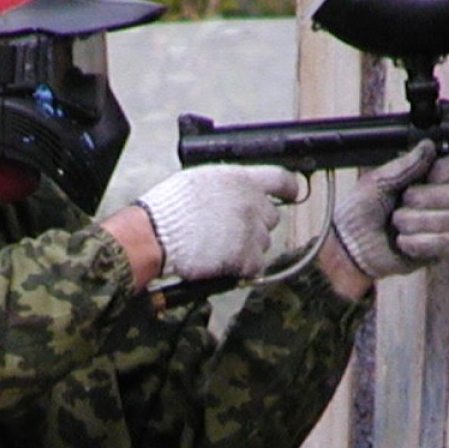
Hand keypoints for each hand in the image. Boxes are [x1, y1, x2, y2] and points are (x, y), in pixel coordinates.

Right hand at [135, 164, 304, 282]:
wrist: (156, 235)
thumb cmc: (168, 209)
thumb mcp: (199, 182)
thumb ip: (226, 186)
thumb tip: (234, 192)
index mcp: (240, 179)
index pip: (280, 179)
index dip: (289, 188)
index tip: (292, 193)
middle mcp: (251, 202)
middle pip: (271, 217)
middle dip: (255, 225)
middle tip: (231, 232)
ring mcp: (251, 230)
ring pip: (263, 242)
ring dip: (247, 247)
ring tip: (220, 248)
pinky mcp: (245, 256)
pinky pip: (256, 265)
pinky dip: (243, 268)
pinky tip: (225, 263)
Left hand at [331, 141, 448, 280]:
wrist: (346, 247)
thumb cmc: (358, 213)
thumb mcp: (377, 181)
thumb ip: (406, 165)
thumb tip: (428, 145)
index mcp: (426, 178)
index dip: (448, 170)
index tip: (429, 174)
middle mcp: (438, 201)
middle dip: (426, 198)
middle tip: (403, 201)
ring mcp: (439, 226)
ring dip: (415, 221)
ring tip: (395, 224)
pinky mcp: (437, 251)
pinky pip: (444, 242)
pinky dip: (417, 242)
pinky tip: (401, 241)